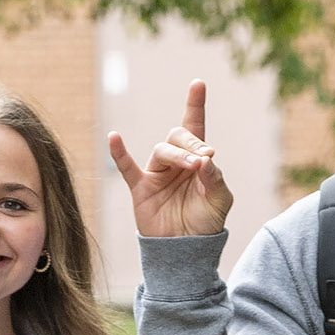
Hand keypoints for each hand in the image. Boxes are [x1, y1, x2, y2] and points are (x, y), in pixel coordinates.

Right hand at [106, 80, 233, 239]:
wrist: (187, 251)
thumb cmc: (205, 223)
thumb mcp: (220, 200)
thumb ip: (215, 178)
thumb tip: (205, 158)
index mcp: (196, 161)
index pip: (195, 127)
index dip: (195, 105)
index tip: (198, 83)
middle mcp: (175, 162)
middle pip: (178, 136)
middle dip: (192, 143)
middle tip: (203, 160)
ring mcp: (156, 174)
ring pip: (162, 150)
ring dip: (178, 155)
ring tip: (192, 166)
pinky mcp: (141, 188)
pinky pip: (127, 167)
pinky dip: (119, 153)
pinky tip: (114, 138)